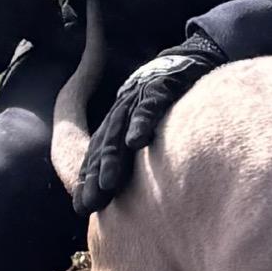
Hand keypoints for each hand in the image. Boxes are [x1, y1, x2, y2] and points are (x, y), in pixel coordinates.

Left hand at [74, 31, 225, 215]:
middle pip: (105, 148)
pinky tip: (137, 142)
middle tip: (88, 204)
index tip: (83, 208)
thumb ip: (147, 160)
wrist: (189, 62)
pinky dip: (141, 123)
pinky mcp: (159, 88)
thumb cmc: (175, 106)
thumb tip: (152, 201)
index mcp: (119, 125)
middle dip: (95, 177)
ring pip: (120, 131)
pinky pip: (148, 108)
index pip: (100, 155)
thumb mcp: (156, 133)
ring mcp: (138, 100)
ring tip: (108, 183)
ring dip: (113, 158)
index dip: (89, 180)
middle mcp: (123, 114)